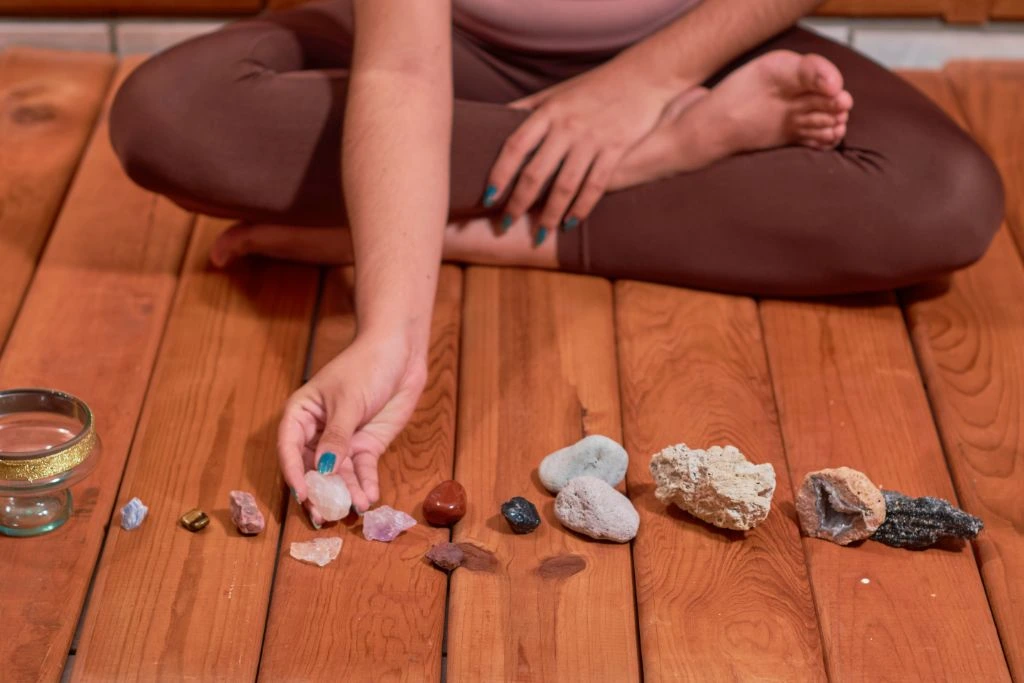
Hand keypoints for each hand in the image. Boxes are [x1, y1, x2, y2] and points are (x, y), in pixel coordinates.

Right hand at [278, 330, 426, 523]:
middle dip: (319, 492)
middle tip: (324, 517)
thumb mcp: (348, 401)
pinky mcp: (366, 445)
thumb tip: (324, 470)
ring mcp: (343, 441)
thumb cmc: (365, 366)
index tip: (303, 495)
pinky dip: (365, 484)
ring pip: (339, 474)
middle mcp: (317, 432)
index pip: (289, 448)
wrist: (400, 353)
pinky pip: (362, 470)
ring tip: (355, 509)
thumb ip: (336, 437)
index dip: (294, 473)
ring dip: (345, 492)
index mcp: (301, 414)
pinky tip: (369, 498)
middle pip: (312, 468)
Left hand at [486, 61, 676, 240]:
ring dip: (549, 214)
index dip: (499, 174)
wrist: (645, 75)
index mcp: (548, 111)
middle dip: (518, 204)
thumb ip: (529, 108)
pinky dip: (581, 207)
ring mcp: (592, 139)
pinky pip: (595, 185)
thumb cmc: (596, 86)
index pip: (515, 146)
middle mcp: (567, 126)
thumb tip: (496, 121)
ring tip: (539, 235)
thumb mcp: (558, 92)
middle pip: (536, 172)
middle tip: (505, 225)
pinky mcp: (615, 149)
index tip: (488, 197)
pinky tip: (570, 223)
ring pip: (564, 185)